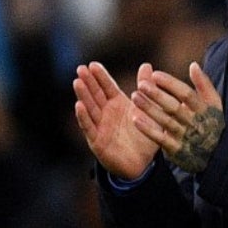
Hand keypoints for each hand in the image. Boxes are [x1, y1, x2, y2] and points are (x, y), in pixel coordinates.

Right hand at [73, 62, 158, 178]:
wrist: (144, 163)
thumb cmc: (145, 135)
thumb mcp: (149, 109)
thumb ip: (146, 88)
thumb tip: (146, 65)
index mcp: (118, 105)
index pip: (107, 87)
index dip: (100, 76)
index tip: (93, 64)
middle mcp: (107, 114)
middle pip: (96, 95)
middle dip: (88, 82)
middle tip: (81, 68)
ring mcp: (100, 127)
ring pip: (90, 108)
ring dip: (83, 95)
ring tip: (77, 82)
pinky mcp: (97, 141)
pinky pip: (90, 127)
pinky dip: (84, 117)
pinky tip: (79, 105)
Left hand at [132, 62, 225, 173]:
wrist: (217, 154)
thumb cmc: (212, 123)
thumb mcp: (214, 103)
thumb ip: (204, 84)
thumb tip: (193, 65)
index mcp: (203, 109)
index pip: (187, 94)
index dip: (171, 84)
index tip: (155, 75)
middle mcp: (194, 122)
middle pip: (174, 107)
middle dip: (157, 95)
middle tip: (141, 84)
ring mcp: (185, 136)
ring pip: (165, 121)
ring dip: (150, 109)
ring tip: (135, 96)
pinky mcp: (176, 149)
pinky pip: (161, 139)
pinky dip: (148, 130)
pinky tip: (136, 120)